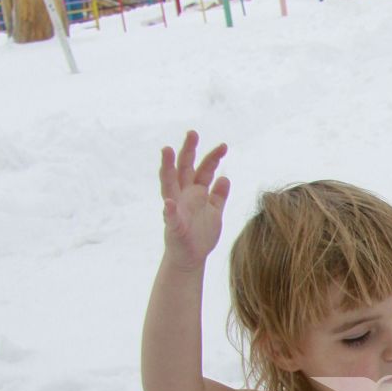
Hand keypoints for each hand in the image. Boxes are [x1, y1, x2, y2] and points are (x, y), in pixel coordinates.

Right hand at [159, 131, 229, 268]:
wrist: (191, 258)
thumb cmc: (201, 234)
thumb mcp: (214, 212)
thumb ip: (218, 196)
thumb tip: (225, 178)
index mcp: (195, 192)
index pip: (203, 169)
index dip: (213, 157)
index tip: (224, 145)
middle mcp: (183, 196)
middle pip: (184, 168)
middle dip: (188, 150)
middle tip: (193, 133)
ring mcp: (176, 208)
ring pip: (169, 184)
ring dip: (167, 167)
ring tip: (166, 150)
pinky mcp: (173, 226)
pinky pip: (170, 217)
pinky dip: (168, 210)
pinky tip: (168, 203)